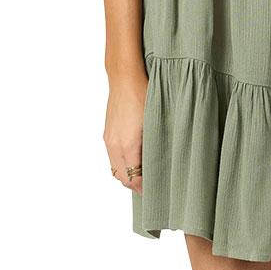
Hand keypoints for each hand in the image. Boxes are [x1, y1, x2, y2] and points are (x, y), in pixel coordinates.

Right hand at [104, 74, 147, 192]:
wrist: (125, 78)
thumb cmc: (145, 94)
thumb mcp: (157, 121)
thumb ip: (157, 145)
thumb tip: (163, 161)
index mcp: (128, 145)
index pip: (134, 179)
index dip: (144, 189)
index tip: (156, 191)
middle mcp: (115, 145)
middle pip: (123, 178)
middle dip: (136, 185)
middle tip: (152, 186)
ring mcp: (109, 139)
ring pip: (116, 169)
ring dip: (128, 174)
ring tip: (145, 173)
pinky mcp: (107, 133)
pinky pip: (112, 157)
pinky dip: (122, 163)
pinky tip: (135, 158)